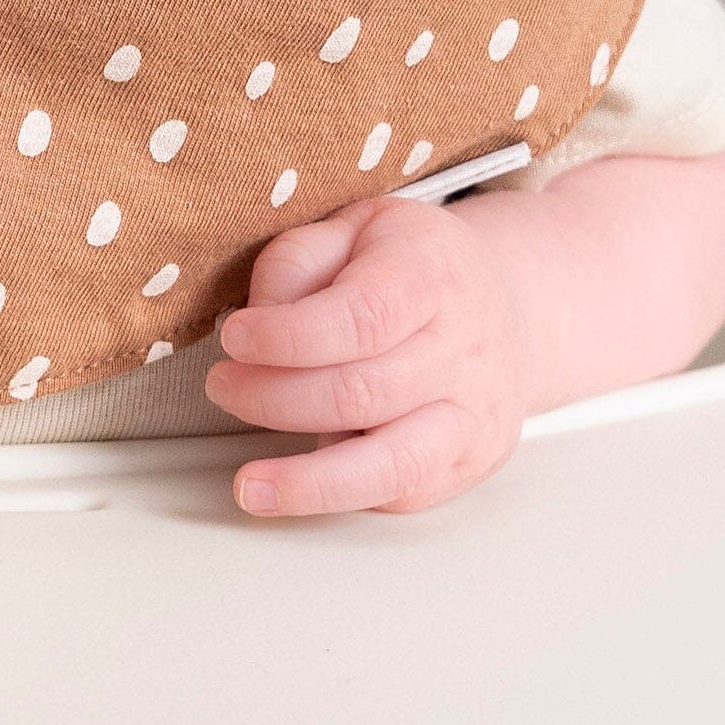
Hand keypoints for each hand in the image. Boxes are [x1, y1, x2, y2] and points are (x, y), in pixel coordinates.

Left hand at [203, 195, 527, 516]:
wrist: (502, 301)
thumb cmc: (409, 266)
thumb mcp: (348, 229)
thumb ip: (295, 264)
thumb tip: (260, 325)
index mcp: (433, 276)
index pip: (363, 317)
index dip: (288, 336)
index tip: (234, 338)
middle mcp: (464, 349)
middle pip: (361, 393)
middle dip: (273, 399)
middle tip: (223, 386)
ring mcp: (473, 412)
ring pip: (390, 464)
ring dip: (307, 482)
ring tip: (250, 486)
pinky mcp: (468, 461)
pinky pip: (400, 494)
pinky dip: (342, 494)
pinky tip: (301, 481)